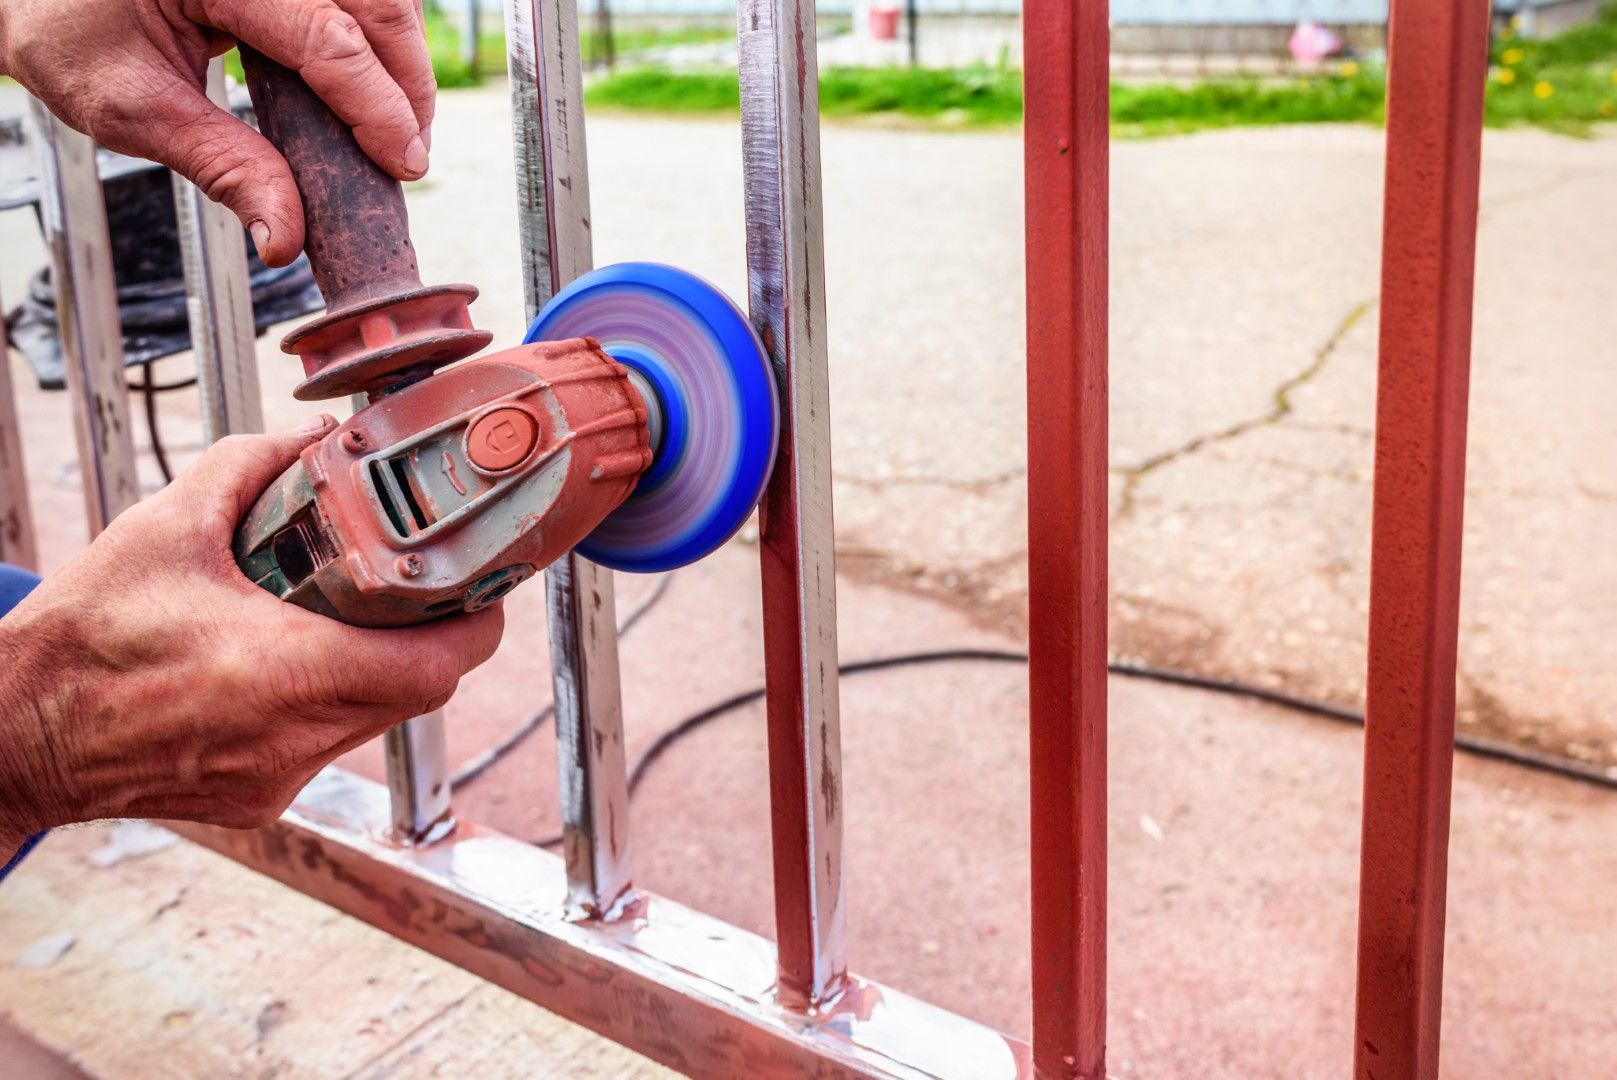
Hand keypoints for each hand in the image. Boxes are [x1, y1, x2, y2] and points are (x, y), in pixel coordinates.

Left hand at [0, 0, 434, 265]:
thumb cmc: (66, 29)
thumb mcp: (132, 108)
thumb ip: (223, 166)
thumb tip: (285, 235)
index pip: (326, 36)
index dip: (376, 106)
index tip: (403, 164)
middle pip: (373, 2)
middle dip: (407, 82)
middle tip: (408, 154)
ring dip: (401, 56)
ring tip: (397, 124)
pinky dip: (377, 34)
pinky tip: (374, 80)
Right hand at [0, 418, 501, 859]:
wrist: (9, 737)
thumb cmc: (78, 640)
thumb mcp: (163, 527)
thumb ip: (247, 467)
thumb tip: (307, 436)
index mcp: (285, 671)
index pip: (438, 665)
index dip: (476, 624)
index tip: (479, 585)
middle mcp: (294, 737)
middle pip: (419, 691)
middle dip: (431, 636)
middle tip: (419, 586)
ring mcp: (278, 779)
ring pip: (376, 720)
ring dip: (377, 669)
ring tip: (343, 617)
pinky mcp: (258, 801)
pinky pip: (325, 746)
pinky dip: (326, 703)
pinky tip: (283, 666)